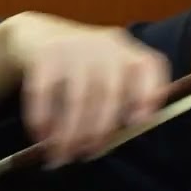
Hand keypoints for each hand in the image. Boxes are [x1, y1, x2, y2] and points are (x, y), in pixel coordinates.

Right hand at [0, 11, 169, 166]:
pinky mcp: (45, 53)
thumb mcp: (108, 73)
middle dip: (99, 130)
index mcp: (129, 52)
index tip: (138, 122)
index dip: (148, 93)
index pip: (151, 65)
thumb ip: (121, 100)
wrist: (40, 34)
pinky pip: (44, 92)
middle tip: (87, 155)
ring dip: (69, 133)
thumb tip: (120, 139)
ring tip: (62, 156)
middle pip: (110, 92)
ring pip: (78, 98)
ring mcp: (75, 46)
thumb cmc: (82, 66)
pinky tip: (41, 137)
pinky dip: (42, 119)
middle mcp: (106, 46)